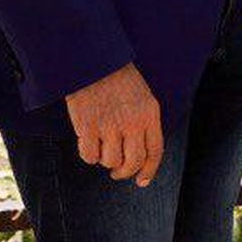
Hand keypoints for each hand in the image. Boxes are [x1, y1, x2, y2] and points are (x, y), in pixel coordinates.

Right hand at [65, 63, 163, 186]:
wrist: (93, 61)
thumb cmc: (118, 79)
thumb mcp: (142, 96)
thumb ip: (144, 123)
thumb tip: (141, 157)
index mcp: (150, 114)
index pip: (155, 152)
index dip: (149, 171)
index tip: (141, 181)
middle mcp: (133, 122)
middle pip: (133, 162)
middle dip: (125, 172)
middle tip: (116, 172)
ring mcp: (110, 125)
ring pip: (110, 161)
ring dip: (105, 159)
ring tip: (101, 144)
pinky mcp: (88, 126)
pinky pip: (90, 156)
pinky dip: (88, 154)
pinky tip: (87, 141)